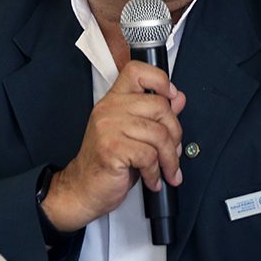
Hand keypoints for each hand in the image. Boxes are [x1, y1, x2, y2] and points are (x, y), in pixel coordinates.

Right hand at [42, 61, 185, 231]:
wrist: (82, 188)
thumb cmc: (105, 163)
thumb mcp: (133, 134)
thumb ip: (154, 115)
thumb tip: (178, 99)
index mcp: (114, 101)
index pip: (137, 71)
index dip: (160, 80)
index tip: (171, 99)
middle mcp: (109, 109)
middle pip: (160, 106)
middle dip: (175, 133)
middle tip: (172, 150)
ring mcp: (108, 128)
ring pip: (159, 134)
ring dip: (169, 159)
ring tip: (166, 169)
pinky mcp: (111, 148)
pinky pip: (149, 156)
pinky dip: (156, 172)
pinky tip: (151, 178)